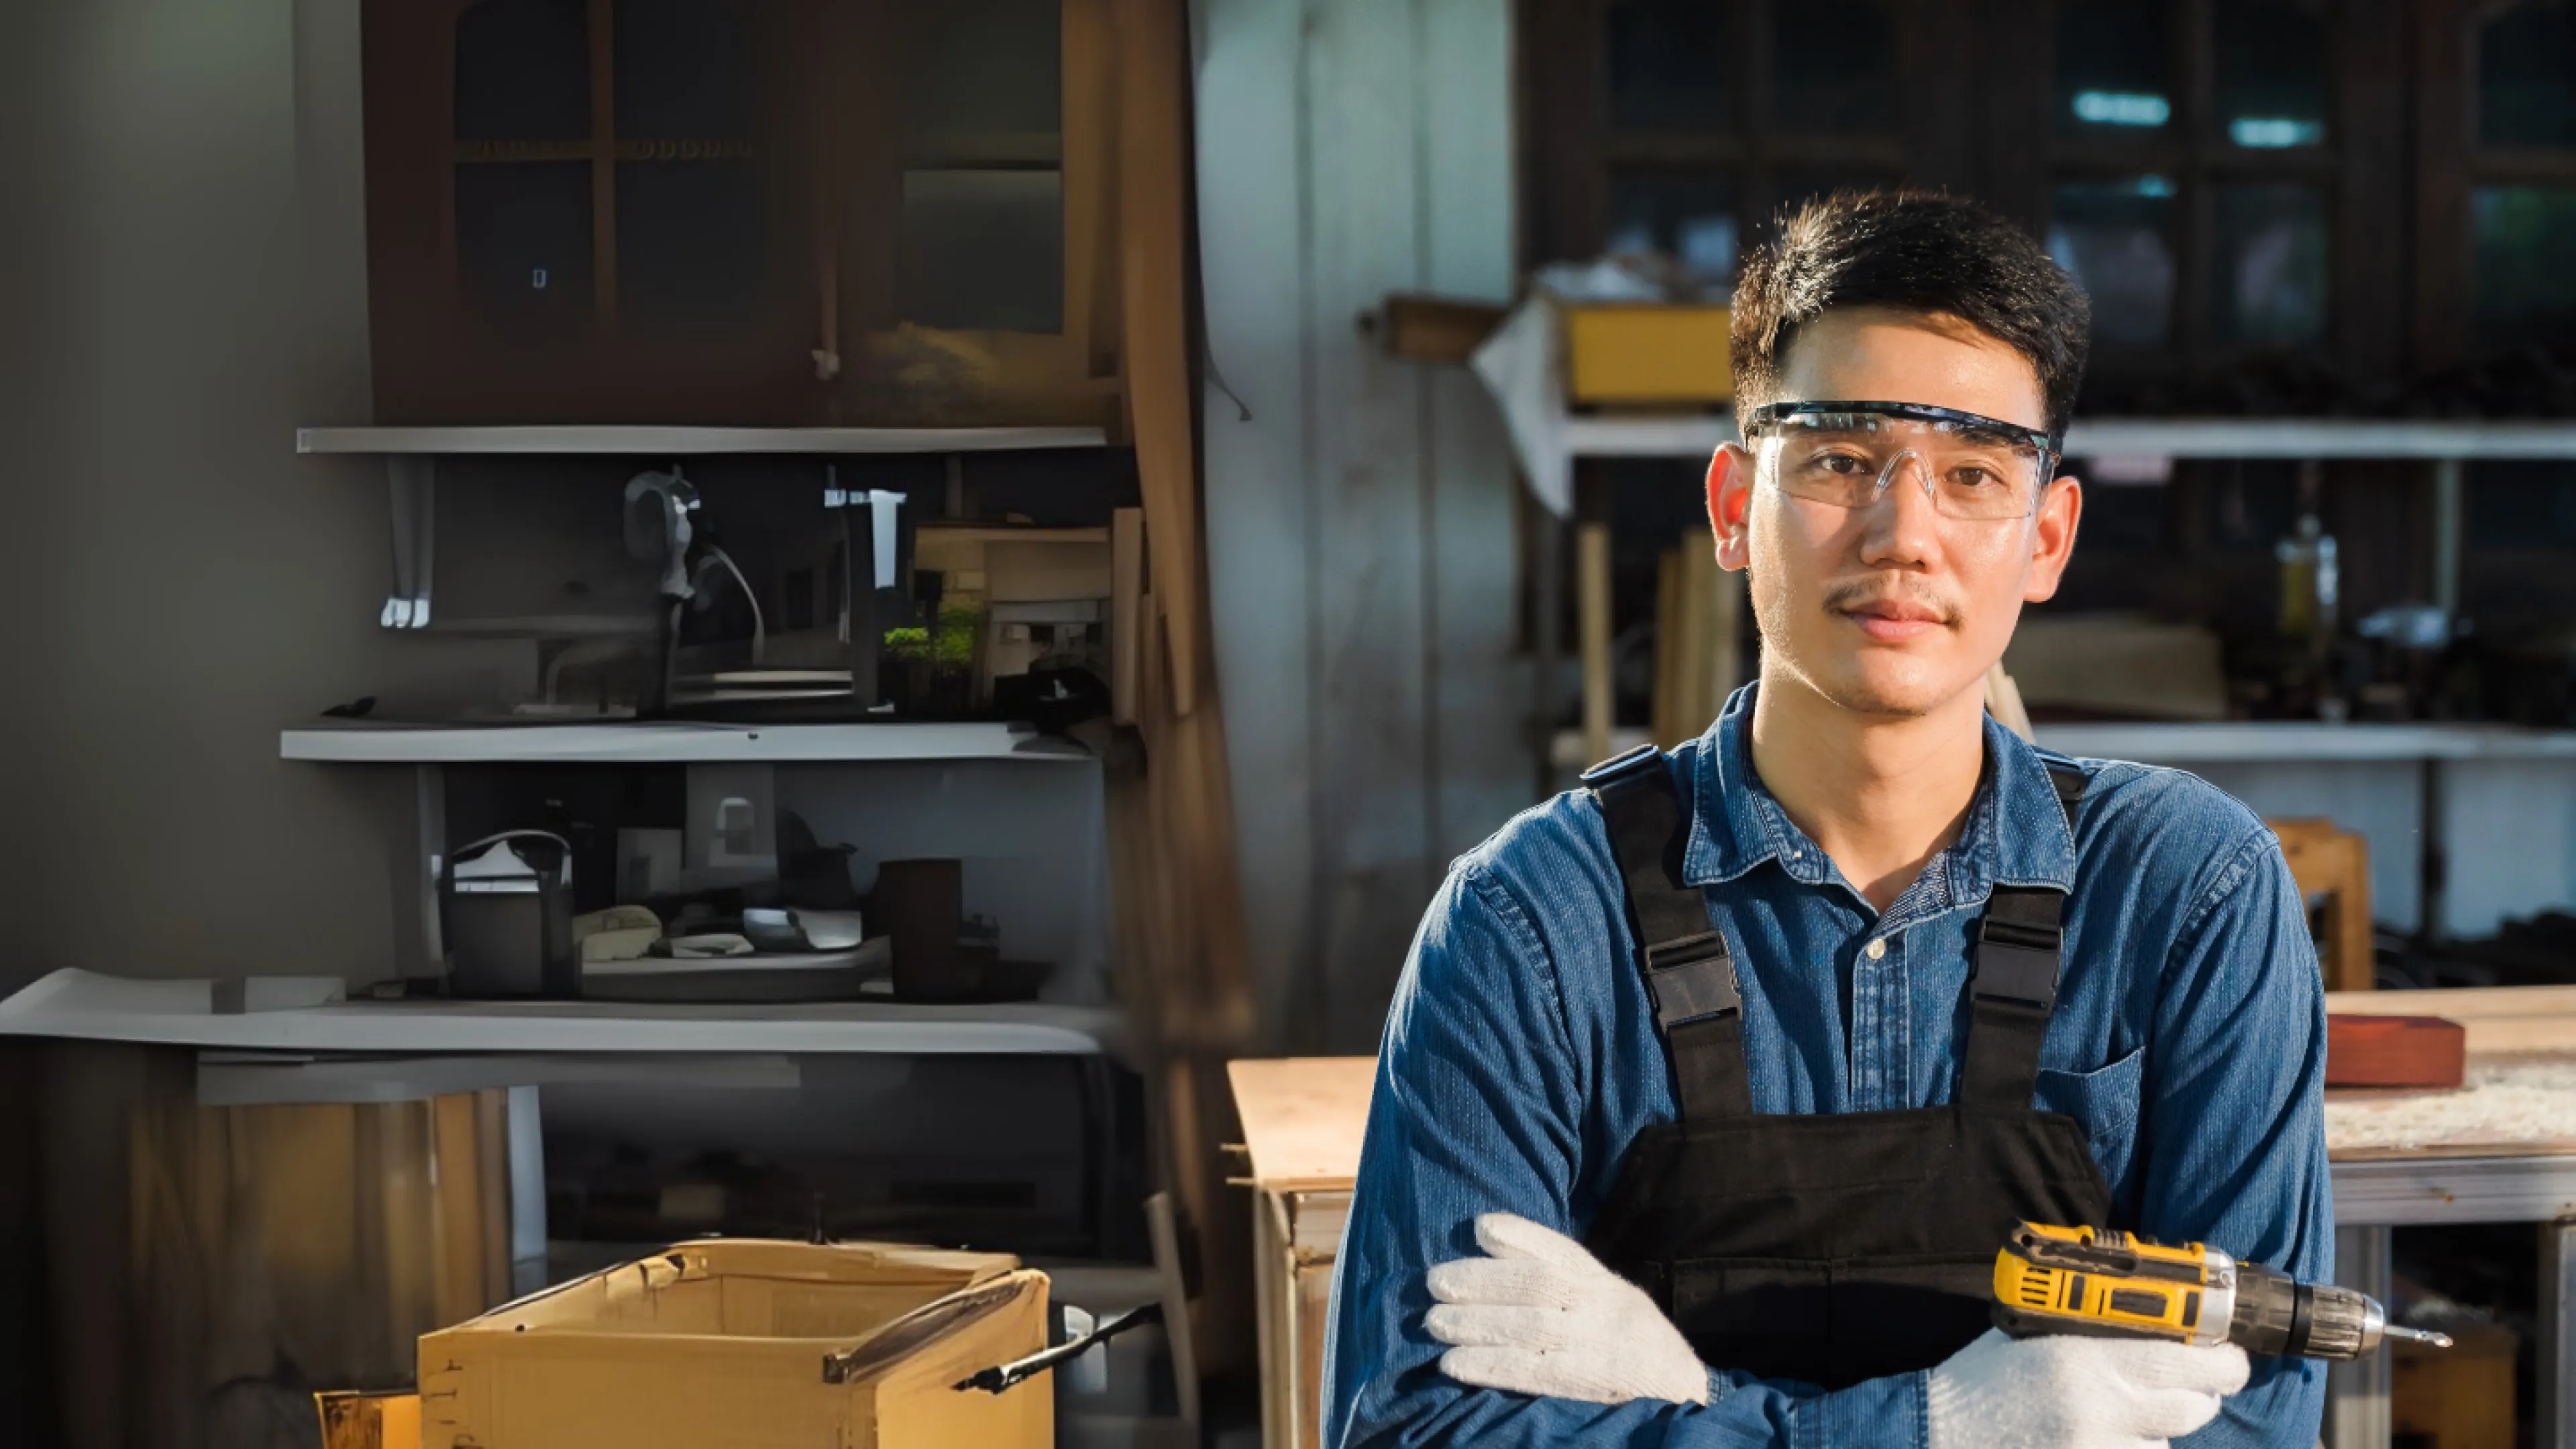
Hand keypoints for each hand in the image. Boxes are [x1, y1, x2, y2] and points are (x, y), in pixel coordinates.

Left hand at [1423, 1211, 1709, 1406]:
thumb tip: (1497, 1247)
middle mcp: (1605, 1309)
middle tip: (1435, 1282)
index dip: (1520, 1236)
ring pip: (1531, 1326)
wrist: (1686, 1400)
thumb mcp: (1614, 1304)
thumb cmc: (1637, 1350)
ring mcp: (1600, 1347)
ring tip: (1434, 1322)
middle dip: (1482, 1281)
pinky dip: (1489, 1366)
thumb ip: (1569, 1281)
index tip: (1480, 1227)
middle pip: (1539, 1285)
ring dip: (1476, 1324)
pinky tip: (1454, 1364)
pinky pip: (1533, 1372)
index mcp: (1608, 1287)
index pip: (1562, 1252)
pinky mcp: (1591, 1385)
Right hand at [1928, 1328, 2249, 1448]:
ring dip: (2158, 1431)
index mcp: (2087, 1359)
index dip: (2222, 1360)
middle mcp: (2103, 1410)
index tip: (2228, 1354)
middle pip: (2195, 1408)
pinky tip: (2105, 1442)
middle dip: (2199, 1394)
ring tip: (2125, 1417)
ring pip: (2169, 1445)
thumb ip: (2091, 1331)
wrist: (1937, 1435)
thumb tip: (2152, 1320)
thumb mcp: (2031, 1337)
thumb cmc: (1979, 1381)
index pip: (2189, 1363)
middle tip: (2189, 1383)